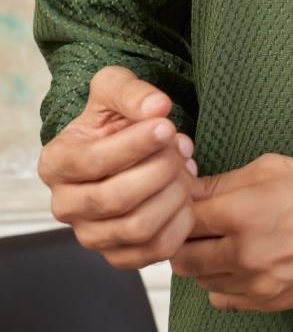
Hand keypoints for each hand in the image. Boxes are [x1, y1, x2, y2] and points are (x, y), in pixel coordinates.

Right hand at [37, 65, 197, 269]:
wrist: (120, 144)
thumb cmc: (112, 116)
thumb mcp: (113, 87)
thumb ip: (131, 91)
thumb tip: (159, 107)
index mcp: (55, 164)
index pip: (93, 162)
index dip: (135, 145)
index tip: (168, 126)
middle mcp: (65, 206)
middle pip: (117, 199)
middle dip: (160, 169)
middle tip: (182, 145)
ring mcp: (90, 236)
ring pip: (139, 227)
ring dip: (174, 193)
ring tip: (185, 165)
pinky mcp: (118, 256)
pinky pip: (155, 251)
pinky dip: (181, 221)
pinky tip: (185, 193)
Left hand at [170, 153, 292, 311]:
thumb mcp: (272, 167)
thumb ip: (225, 181)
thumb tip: (193, 189)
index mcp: (241, 213)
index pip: (183, 219)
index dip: (179, 209)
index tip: (184, 203)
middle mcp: (243, 253)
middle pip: (184, 256)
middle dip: (183, 239)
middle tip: (195, 225)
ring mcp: (256, 283)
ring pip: (202, 280)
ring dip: (203, 262)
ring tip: (219, 242)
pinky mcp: (270, 302)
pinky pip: (224, 301)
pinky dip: (221, 285)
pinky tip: (235, 265)